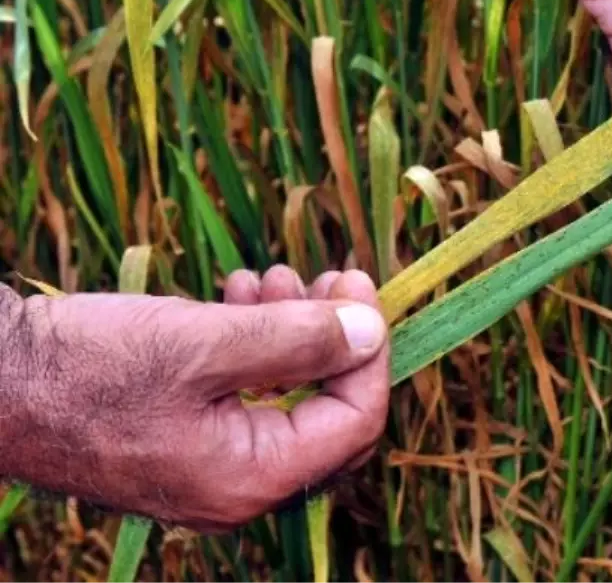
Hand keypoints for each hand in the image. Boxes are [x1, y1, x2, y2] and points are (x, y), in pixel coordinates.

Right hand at [0, 267, 388, 532]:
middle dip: (333, 338)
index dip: (369, 349)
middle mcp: (237, 484)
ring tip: (270, 276)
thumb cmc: (89, 367)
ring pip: (287, 395)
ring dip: (292, 329)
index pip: (356, 421)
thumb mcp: (207, 342)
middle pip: (328, 411)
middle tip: (327, 277)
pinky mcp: (182, 438)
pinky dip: (252, 343)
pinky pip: (244, 394)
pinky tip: (237, 294)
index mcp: (252, 477)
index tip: (357, 285)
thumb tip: (373, 332)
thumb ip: (300, 340)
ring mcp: (208, 465)